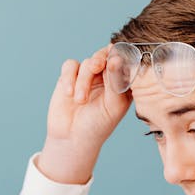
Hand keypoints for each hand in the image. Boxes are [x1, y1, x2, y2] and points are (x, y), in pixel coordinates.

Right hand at [38, 45, 131, 183]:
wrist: (72, 139)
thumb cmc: (97, 126)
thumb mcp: (113, 106)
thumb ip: (116, 81)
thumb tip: (115, 58)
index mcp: (122, 83)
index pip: (125, 60)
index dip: (120, 55)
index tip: (116, 60)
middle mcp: (106, 77)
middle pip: (105, 55)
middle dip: (100, 60)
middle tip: (97, 67)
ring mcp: (88, 76)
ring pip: (87, 62)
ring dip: (83, 80)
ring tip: (80, 100)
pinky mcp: (70, 78)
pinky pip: (70, 66)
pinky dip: (69, 77)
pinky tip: (69, 93)